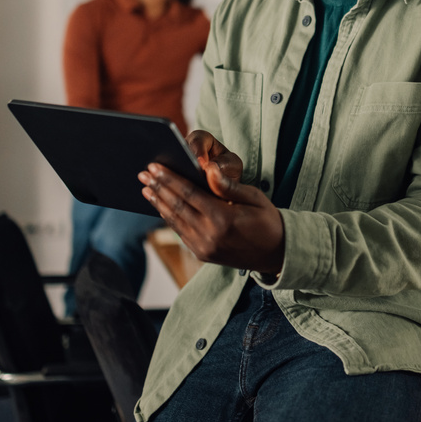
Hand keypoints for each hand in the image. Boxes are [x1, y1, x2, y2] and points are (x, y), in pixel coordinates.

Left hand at [139, 130, 284, 273]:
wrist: (277, 253)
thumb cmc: (267, 220)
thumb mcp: (253, 197)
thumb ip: (228, 185)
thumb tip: (209, 169)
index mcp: (223, 219)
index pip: (189, 194)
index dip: (170, 179)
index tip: (155, 167)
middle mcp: (210, 235)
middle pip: (177, 206)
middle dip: (158, 188)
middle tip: (143, 174)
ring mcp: (204, 247)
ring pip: (175, 221)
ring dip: (159, 203)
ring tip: (146, 188)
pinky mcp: (202, 254)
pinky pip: (181, 232)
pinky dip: (169, 217)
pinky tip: (162, 206)